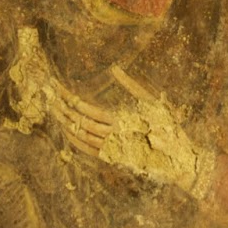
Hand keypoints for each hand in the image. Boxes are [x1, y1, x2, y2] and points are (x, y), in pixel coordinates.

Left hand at [48, 67, 215, 195]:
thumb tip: (114, 68)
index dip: (70, 99)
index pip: (87, 109)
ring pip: (80, 137)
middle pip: (79, 122)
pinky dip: (74, 140)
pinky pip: (87, 150)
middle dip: (63, 109)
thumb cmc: (168, 127)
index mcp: (121, 121)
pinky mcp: (112, 158)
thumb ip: (130, 85)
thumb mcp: (151, 102)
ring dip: (65, 123)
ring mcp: (111, 150)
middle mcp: (112, 137)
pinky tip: (67, 131)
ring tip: (54, 111)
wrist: (177, 159)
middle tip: (50, 98)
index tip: (59, 89)